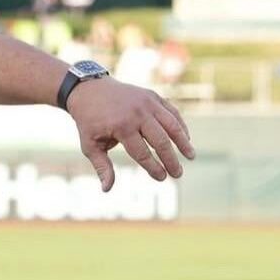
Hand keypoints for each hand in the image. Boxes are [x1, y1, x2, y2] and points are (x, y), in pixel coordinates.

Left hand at [67, 78, 193, 191]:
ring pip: (171, 124)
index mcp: (122, 127)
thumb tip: (107, 189)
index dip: (153, 167)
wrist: (89, 89)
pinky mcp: (153, 96)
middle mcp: (138, 114)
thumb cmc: (88, 122)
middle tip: (178, 174)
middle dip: (171, 159)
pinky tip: (186, 139)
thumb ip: (102, 166)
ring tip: (191, 157)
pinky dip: (180, 125)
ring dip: (183, 141)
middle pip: (160, 140)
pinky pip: (171, 112)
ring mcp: (147, 103)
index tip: (162, 178)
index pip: (142, 153)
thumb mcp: (89, 145)